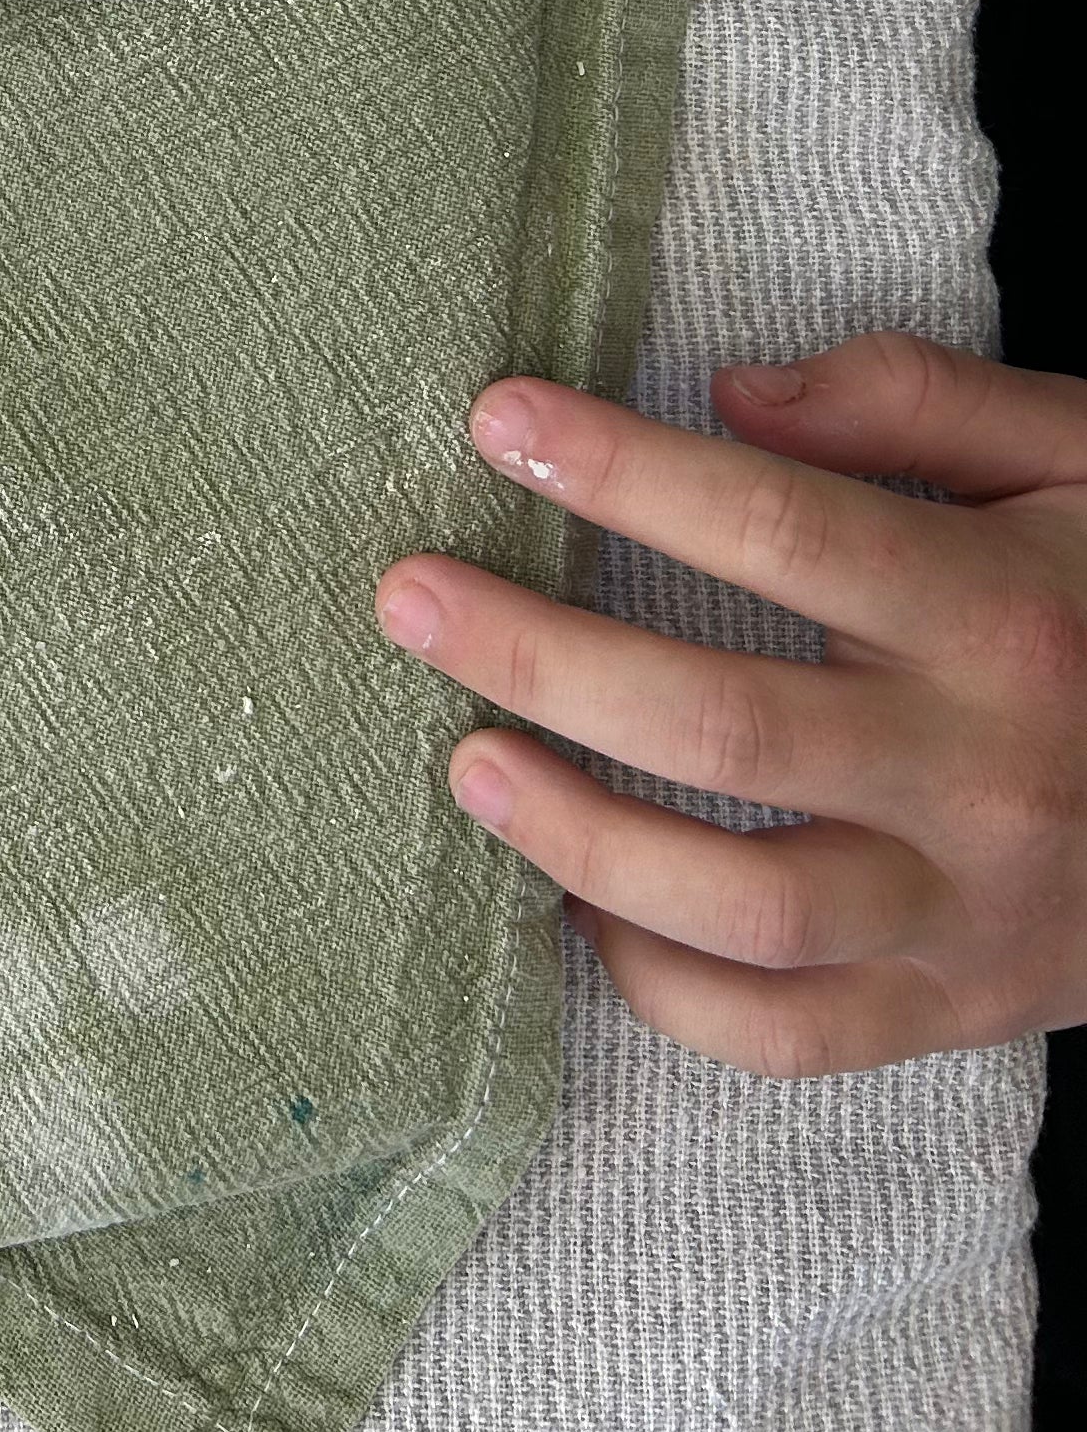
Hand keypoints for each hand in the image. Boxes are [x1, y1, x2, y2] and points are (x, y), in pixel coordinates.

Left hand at [377, 332, 1086, 1072]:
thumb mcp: (1079, 454)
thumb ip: (915, 399)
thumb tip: (734, 395)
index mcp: (1001, 612)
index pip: (780, 528)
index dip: (626, 470)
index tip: (499, 421)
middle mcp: (982, 772)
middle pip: (726, 724)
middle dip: (542, 654)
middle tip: (410, 594)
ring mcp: (972, 913)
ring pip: (744, 902)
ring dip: (577, 832)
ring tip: (462, 756)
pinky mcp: (961, 1009)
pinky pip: (790, 1036)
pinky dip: (665, 990)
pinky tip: (572, 906)